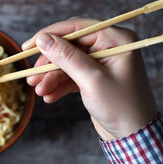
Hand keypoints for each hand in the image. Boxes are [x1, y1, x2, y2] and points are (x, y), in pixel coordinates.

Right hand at [22, 17, 157, 140]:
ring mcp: (100, 62)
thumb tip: (42, 39)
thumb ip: (66, 57)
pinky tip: (49, 96)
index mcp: (116, 39)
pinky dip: (58, 85)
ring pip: (67, 62)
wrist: (133, 136)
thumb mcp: (91, 80)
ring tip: (38, 90)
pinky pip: (70, 75)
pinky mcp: (93, 77)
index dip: (50, 34)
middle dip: (49, 62)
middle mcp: (109, 47)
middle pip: (69, 46)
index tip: (29, 46)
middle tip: (31, 76)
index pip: (77, 27)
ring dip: (50, 76)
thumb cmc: (121, 106)